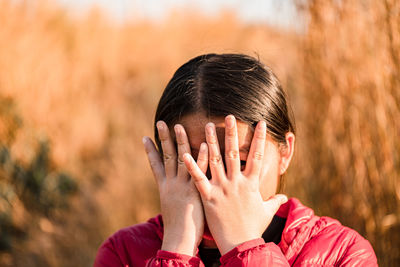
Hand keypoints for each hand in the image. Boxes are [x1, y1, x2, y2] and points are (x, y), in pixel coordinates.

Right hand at [142, 121, 206, 255]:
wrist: (179, 241)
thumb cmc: (178, 229)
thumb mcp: (173, 210)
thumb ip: (175, 198)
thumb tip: (176, 194)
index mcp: (164, 188)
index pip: (155, 165)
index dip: (150, 150)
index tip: (145, 137)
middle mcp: (171, 184)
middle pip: (166, 156)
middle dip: (163, 138)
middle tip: (161, 121)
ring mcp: (182, 186)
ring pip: (180, 159)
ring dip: (180, 141)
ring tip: (177, 125)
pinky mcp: (195, 191)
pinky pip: (198, 171)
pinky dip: (200, 157)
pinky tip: (203, 144)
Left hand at [183, 115, 287, 254]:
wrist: (241, 244)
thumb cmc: (254, 227)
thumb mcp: (267, 212)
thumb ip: (275, 201)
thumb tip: (285, 197)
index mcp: (251, 183)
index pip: (257, 156)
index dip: (259, 139)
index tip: (260, 122)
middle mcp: (236, 182)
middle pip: (233, 153)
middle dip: (232, 133)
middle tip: (229, 115)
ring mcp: (222, 188)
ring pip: (215, 160)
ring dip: (211, 141)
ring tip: (207, 125)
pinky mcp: (209, 197)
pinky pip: (199, 179)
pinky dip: (192, 166)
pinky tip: (184, 153)